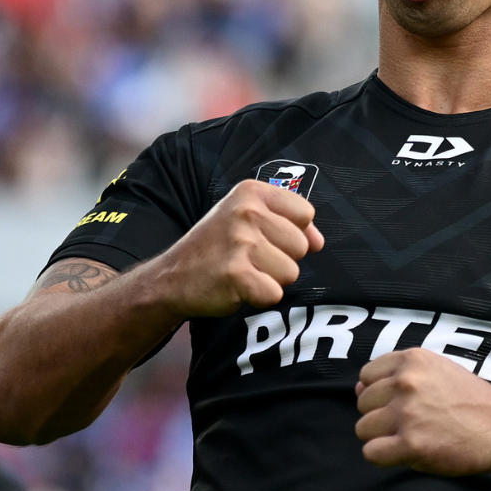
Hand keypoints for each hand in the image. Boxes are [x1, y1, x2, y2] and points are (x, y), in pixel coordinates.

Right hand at [144, 180, 323, 316]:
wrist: (171, 278)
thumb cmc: (217, 248)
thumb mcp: (248, 221)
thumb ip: (289, 224)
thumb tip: (319, 242)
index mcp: (251, 192)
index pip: (305, 213)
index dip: (291, 233)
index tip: (263, 238)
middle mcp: (246, 212)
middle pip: (301, 246)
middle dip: (281, 260)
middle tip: (248, 259)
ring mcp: (240, 242)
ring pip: (291, 272)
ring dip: (270, 279)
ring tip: (242, 272)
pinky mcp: (235, 274)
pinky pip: (274, 294)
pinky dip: (259, 297)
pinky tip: (237, 288)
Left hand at [355, 349, 490, 474]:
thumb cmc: (471, 401)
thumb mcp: (438, 372)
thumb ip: (398, 376)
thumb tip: (357, 389)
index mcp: (413, 360)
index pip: (366, 376)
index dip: (380, 393)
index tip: (401, 403)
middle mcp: (406, 382)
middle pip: (363, 404)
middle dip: (381, 416)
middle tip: (411, 423)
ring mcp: (407, 413)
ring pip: (363, 429)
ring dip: (382, 437)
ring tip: (410, 437)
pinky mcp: (411, 444)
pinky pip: (371, 453)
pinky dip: (384, 457)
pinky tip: (406, 453)